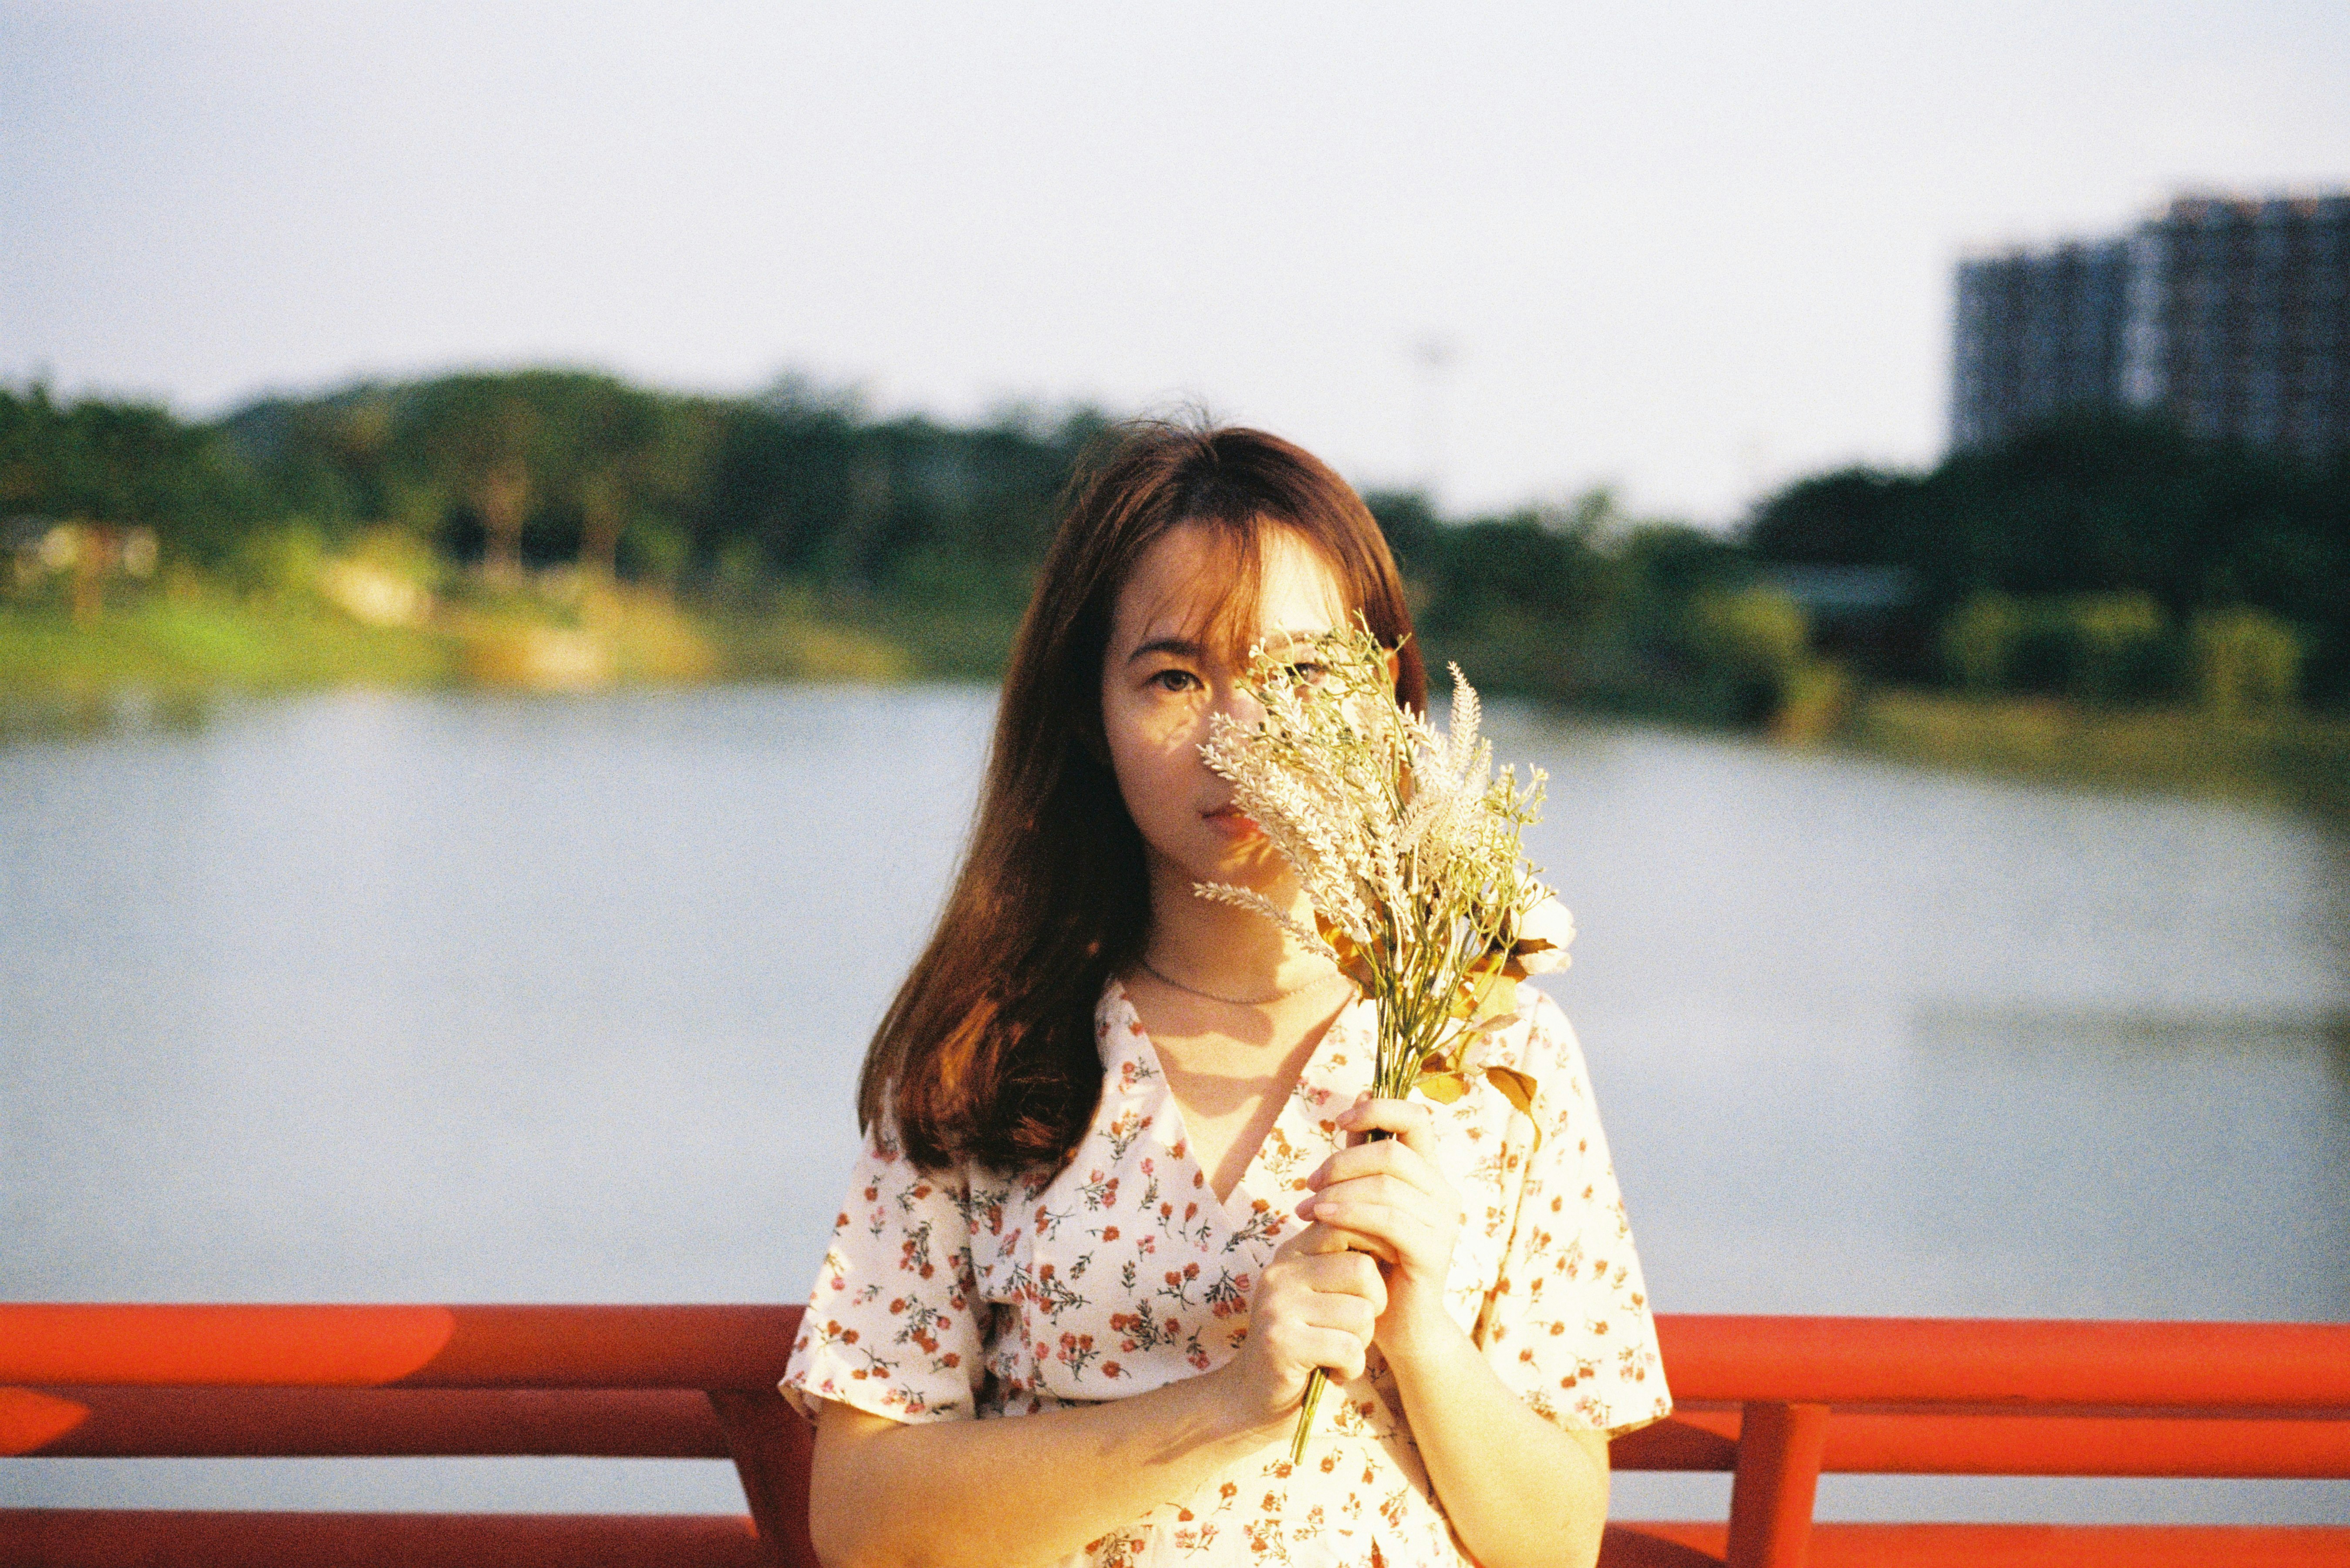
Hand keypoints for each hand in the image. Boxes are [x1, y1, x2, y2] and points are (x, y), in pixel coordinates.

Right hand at [1220, 1221, 1385, 1427]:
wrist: (1256, 1395)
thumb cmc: (1304, 1342)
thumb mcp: (1318, 1293)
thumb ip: (1341, 1263)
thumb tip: (1389, 1234)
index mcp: (1291, 1253)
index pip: (1345, 1224)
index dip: (1376, 1246)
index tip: (1381, 1275)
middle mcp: (1280, 1272)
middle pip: (1363, 1270)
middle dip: (1374, 1304)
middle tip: (1355, 1329)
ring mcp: (1277, 1306)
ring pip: (1361, 1313)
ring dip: (1362, 1341)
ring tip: (1339, 1351)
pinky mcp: (1282, 1342)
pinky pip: (1349, 1348)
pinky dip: (1352, 1367)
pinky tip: (1334, 1371)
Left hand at [1297, 1095, 1464, 1360]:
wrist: (1397, 1325)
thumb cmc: (1375, 1259)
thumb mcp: (1363, 1200)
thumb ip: (1362, 1154)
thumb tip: (1358, 1095)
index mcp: (1429, 1174)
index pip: (1417, 1118)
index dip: (1378, 1109)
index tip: (1339, 1121)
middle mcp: (1443, 1194)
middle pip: (1392, 1151)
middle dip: (1342, 1161)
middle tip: (1308, 1183)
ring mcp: (1443, 1224)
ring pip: (1387, 1184)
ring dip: (1338, 1190)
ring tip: (1306, 1208)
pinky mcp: (1432, 1253)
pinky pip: (1389, 1220)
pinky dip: (1350, 1213)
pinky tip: (1322, 1219)